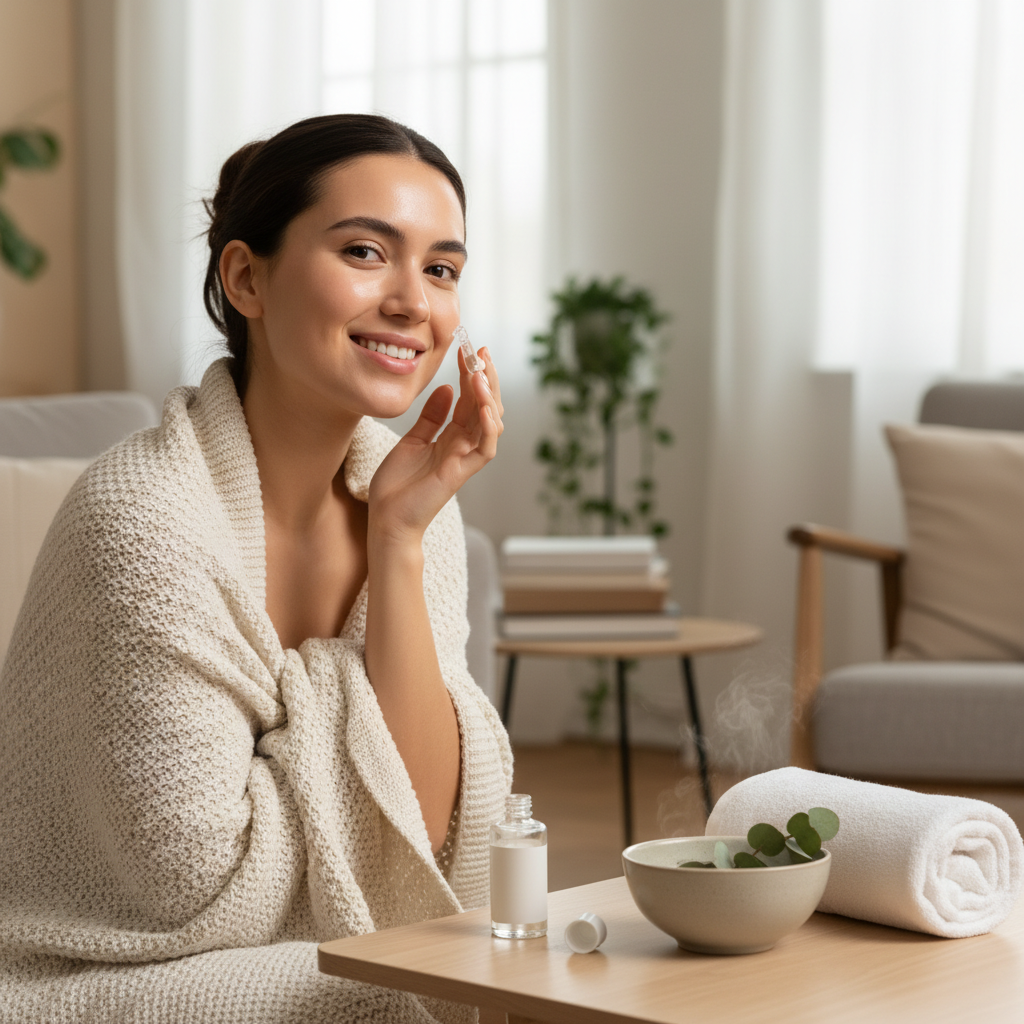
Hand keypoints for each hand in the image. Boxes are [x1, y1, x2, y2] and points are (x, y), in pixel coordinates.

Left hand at [367, 346, 503, 543]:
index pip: (469, 399)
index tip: (467, 349)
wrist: (386, 518)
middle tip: (481, 351)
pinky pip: (485, 447)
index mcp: (452, 437)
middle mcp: (463, 446)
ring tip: (481, 372)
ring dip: (489, 396)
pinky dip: (488, 426)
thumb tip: (446, 389)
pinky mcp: (461, 473)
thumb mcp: (412, 440)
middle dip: (486, 377)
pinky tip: (484, 406)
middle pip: (486, 406)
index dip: (471, 374)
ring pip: (491, 423)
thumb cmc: (397, 486)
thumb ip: (431, 417)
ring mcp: (464, 459)